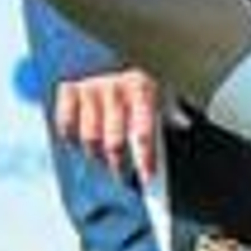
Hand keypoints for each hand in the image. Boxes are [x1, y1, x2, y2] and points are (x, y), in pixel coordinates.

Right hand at [54, 69, 164, 183]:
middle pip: (113, 142)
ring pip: (90, 138)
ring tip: (103, 158)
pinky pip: (66, 123)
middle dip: (117, 164)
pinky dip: (71, 135)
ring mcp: (91, 87)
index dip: (144, 158)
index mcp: (141, 88)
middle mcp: (115, 86)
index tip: (146, 178)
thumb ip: (172, 114)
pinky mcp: (70, 90)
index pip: (143, 132)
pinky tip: (80, 140)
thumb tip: (184, 122)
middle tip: (120, 175)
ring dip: (96, 154)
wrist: (113, 72)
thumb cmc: (138, 95)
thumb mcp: (160, 100)